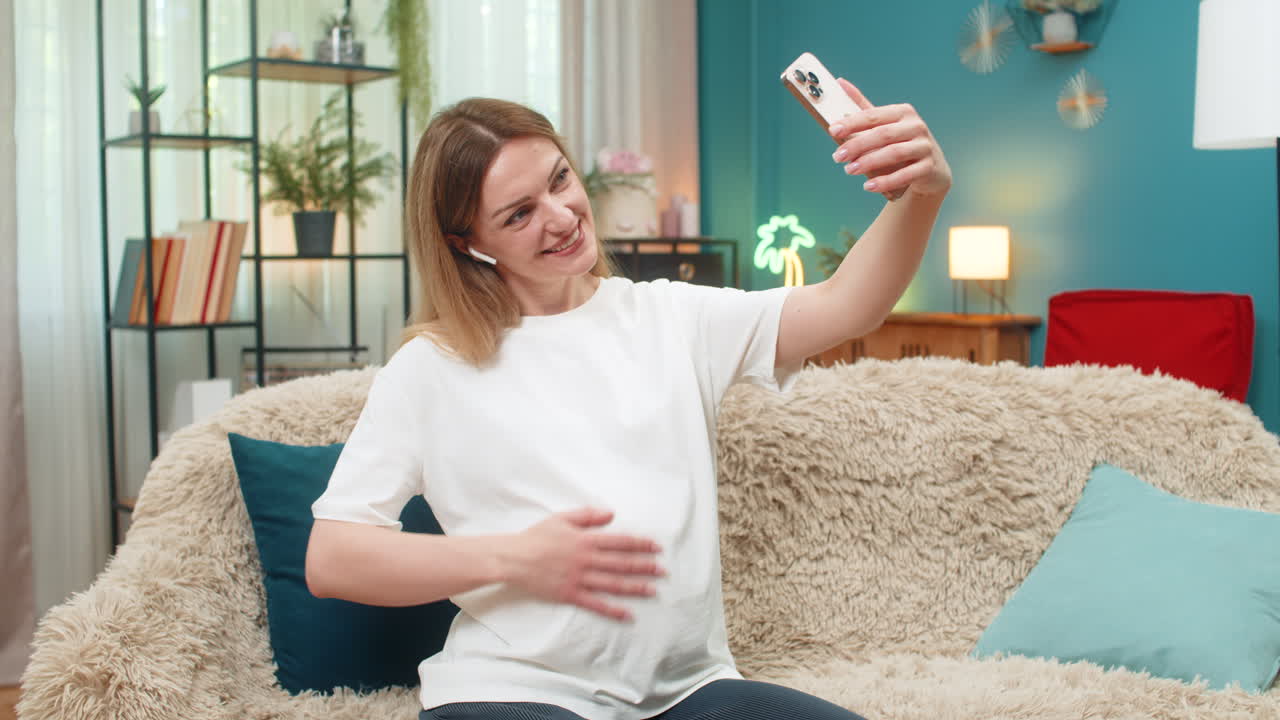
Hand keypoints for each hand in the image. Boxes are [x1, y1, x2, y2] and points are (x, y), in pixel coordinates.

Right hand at [504, 507, 663, 620]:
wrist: (513, 558)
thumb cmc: (537, 536)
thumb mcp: (562, 518)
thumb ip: (588, 515)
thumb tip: (612, 514)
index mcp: (586, 540)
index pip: (620, 542)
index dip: (641, 544)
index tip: (657, 547)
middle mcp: (586, 560)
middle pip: (622, 564)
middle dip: (645, 567)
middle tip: (663, 571)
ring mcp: (579, 579)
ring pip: (613, 584)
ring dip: (636, 587)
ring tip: (653, 590)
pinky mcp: (570, 594)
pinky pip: (596, 604)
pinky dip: (613, 610)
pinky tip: (628, 614)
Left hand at [828, 78, 951, 197]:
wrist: (931, 170)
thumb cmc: (901, 144)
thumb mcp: (884, 125)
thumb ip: (863, 108)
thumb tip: (840, 82)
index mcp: (902, 112)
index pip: (874, 116)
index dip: (852, 122)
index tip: (832, 129)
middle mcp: (916, 126)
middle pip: (882, 134)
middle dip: (857, 145)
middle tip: (837, 157)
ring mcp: (924, 146)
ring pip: (894, 153)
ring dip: (869, 162)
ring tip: (849, 170)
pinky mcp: (929, 167)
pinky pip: (906, 174)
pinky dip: (886, 181)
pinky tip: (869, 186)